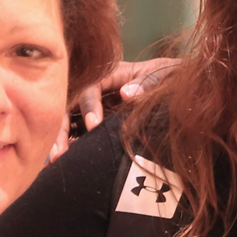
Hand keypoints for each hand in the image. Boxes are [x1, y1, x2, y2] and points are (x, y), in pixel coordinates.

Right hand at [50, 58, 181, 160]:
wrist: (182, 87)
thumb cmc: (171, 75)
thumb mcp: (164, 73)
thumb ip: (147, 82)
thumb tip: (126, 94)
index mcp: (110, 74)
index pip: (91, 88)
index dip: (90, 105)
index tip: (93, 125)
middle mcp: (96, 90)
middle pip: (70, 105)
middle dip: (62, 128)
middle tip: (59, 152)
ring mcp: (94, 107)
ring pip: (68, 121)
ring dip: (60, 140)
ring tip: (54, 162)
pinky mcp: (95, 125)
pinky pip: (77, 134)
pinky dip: (70, 147)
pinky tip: (60, 163)